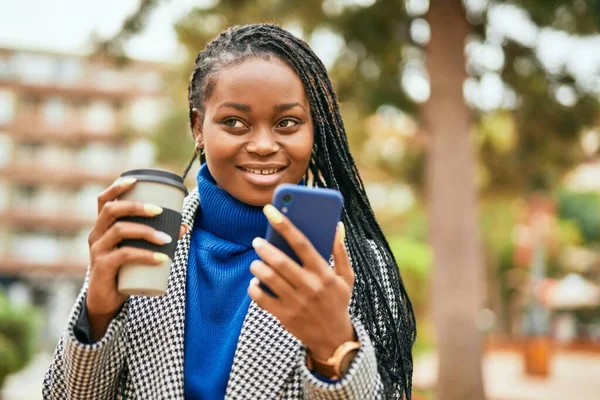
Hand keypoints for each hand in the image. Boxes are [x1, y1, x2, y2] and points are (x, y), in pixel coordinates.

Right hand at [86, 177, 188, 339]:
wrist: (106, 301)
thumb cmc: (124, 270)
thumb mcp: (137, 250)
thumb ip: (156, 237)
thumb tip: (184, 226)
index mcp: (103, 226)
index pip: (104, 200)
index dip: (117, 188)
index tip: (135, 180)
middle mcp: (97, 234)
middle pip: (111, 210)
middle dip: (136, 206)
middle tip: (159, 210)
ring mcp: (97, 251)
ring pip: (119, 231)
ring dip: (146, 231)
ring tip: (167, 239)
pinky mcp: (102, 268)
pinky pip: (124, 255)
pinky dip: (145, 255)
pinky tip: (161, 258)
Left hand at [248, 205, 355, 359]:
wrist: (333, 338)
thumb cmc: (337, 301)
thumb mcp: (346, 277)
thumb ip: (340, 251)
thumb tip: (337, 226)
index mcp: (323, 273)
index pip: (302, 243)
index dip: (285, 225)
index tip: (270, 211)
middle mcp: (309, 287)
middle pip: (280, 262)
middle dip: (265, 248)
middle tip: (257, 241)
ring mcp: (295, 302)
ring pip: (268, 278)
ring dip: (257, 266)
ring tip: (257, 261)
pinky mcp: (283, 316)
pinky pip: (261, 298)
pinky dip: (254, 287)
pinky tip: (256, 282)